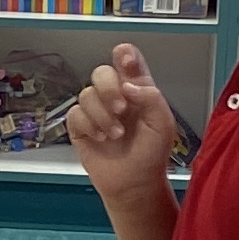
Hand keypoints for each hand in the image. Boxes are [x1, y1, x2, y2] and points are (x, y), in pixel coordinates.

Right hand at [64, 41, 178, 199]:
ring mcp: (96, 111)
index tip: (125, 60)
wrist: (134, 184)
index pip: (128, 60)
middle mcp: (114, 96)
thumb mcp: (163, 123)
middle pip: (101, 72)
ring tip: (116, 135)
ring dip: (102, 115)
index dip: (124, 55)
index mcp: (137, 90)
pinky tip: (101, 138)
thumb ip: (151, 97)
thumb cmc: (152, 154)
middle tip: (122, 110)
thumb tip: (128, 85)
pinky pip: (75, 114)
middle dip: (109, 88)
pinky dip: (89, 126)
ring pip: (86, 94)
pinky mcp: (80, 127)